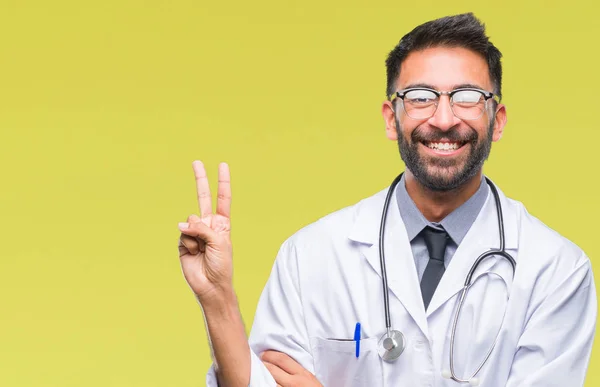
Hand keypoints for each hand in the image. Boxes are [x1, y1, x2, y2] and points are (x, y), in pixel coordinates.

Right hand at [177, 160, 232, 302]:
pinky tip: (193, 254)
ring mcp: (194, 233)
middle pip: (203, 197)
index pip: (222, 198)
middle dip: (200, 179)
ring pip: (190, 222)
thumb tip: (183, 222)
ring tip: (201, 250)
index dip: (222, 182)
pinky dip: (188, 244)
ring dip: (195, 235)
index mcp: (222, 224)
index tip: (222, 165)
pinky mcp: (183, 242)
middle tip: (196, 161)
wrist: (211, 285)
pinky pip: (182, 235)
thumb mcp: (219, 242)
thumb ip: (203, 228)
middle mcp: (208, 225)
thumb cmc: (221, 264)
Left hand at [261, 351, 322, 386]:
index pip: (282, 359)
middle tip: (258, 363)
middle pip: (272, 369)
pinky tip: (264, 384)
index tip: (264, 354)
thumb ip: (299, 371)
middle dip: (263, 365)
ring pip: (269, 382)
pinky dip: (266, 386)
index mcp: (302, 374)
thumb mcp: (311, 379)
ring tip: (258, 374)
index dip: (270, 355)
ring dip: (263, 378)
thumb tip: (284, 364)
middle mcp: (293, 382)